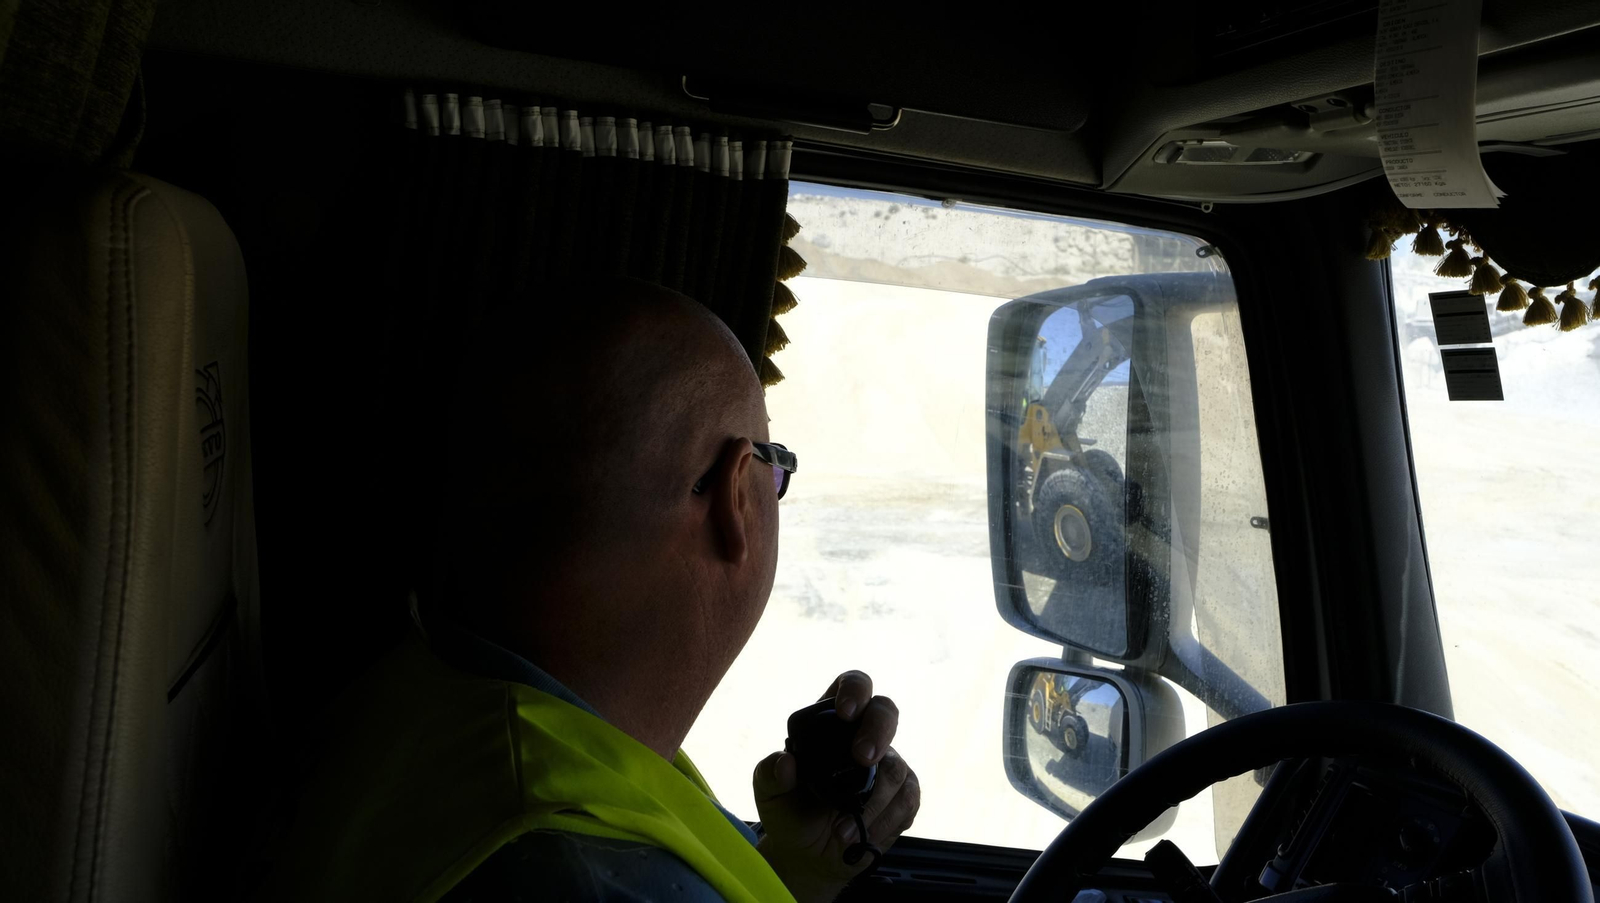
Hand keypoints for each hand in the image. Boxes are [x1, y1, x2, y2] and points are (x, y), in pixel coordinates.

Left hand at [752, 671, 921, 902]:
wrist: (809, 853)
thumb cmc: (789, 811)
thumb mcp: (768, 793)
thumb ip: (770, 774)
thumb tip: (785, 762)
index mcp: (831, 721)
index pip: (853, 684)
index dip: (855, 690)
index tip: (846, 712)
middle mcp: (863, 735)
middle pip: (886, 711)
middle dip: (878, 731)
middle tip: (862, 758)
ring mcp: (886, 763)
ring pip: (896, 767)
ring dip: (872, 801)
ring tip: (841, 830)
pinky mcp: (902, 794)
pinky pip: (907, 799)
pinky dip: (885, 821)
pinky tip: (863, 835)